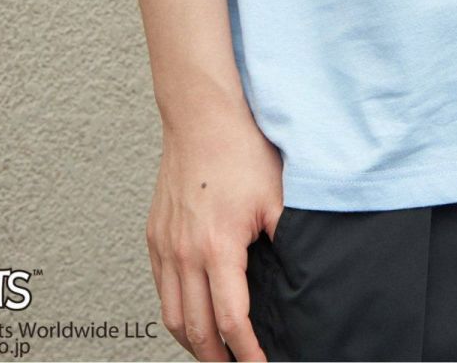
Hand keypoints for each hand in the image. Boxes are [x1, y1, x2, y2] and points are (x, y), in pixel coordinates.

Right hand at [146, 103, 283, 360]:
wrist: (202, 118)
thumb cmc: (239, 150)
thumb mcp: (276, 196)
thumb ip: (286, 240)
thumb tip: (301, 273)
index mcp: (218, 248)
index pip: (231, 321)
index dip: (248, 352)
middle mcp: (185, 253)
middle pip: (196, 329)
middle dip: (218, 358)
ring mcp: (165, 246)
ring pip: (171, 316)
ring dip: (192, 342)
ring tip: (215, 353)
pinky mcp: (155, 237)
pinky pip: (160, 290)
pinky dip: (175, 313)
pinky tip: (192, 315)